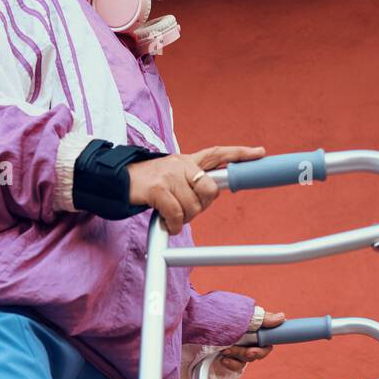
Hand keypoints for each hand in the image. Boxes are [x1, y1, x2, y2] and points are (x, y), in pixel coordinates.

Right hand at [128, 144, 265, 234]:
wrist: (119, 181)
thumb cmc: (149, 184)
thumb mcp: (172, 176)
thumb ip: (191, 182)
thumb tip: (211, 195)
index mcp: (188, 160)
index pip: (218, 154)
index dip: (240, 154)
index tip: (260, 153)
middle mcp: (181, 164)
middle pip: (210, 189)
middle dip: (203, 206)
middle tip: (187, 211)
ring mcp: (169, 175)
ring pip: (193, 206)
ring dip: (184, 219)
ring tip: (171, 217)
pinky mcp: (158, 189)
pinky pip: (176, 213)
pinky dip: (174, 224)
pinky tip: (168, 225)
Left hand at [216, 309, 285, 372]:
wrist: (187, 326)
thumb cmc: (210, 316)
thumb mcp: (238, 314)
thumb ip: (260, 318)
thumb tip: (281, 318)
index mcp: (248, 324)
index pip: (267, 335)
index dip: (270, 339)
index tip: (266, 340)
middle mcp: (243, 337)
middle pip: (261, 349)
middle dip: (255, 351)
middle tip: (247, 351)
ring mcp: (234, 349)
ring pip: (249, 359)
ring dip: (240, 355)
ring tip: (225, 349)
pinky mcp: (225, 361)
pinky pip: (237, 367)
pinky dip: (233, 364)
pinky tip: (224, 359)